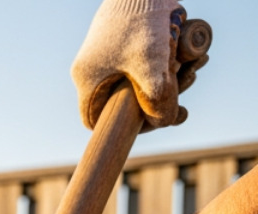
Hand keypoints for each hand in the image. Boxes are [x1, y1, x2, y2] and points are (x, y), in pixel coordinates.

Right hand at [71, 0, 187, 131]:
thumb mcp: (152, 64)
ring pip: (132, 82)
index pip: (96, 121)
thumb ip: (157, 97)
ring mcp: (101, 57)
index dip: (125, 127)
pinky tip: (182, 56)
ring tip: (191, 66)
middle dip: (157, 97)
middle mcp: (88, 71)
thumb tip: (164, 121)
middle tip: (187, 83)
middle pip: (120, 101)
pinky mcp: (114, 44)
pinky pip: (135, 65)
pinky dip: (159, 65)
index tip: (155, 119)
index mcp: (87, 80)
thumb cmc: (141, 22)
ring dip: (163, 80)